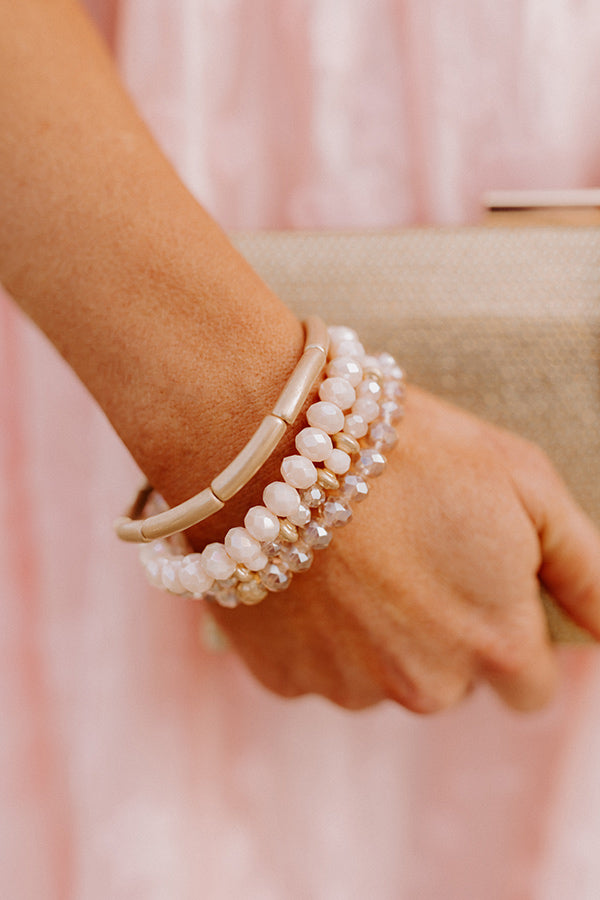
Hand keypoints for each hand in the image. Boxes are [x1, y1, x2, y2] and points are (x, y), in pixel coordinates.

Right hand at [201, 386, 599, 712]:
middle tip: (406, 554)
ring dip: (374, 635)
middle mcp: (427, 685)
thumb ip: (586, 574)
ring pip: (381, 679)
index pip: (529, 687)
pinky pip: (318, 670)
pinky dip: (317, 634)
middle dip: (440, 633)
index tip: (474, 585)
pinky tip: (311, 574)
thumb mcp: (525, 485)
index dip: (507, 631)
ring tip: (353, 556)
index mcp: (496, 644)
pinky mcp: (286, 679)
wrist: (277, 441)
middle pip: (451, 682)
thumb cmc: (408, 449)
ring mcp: (350, 686)